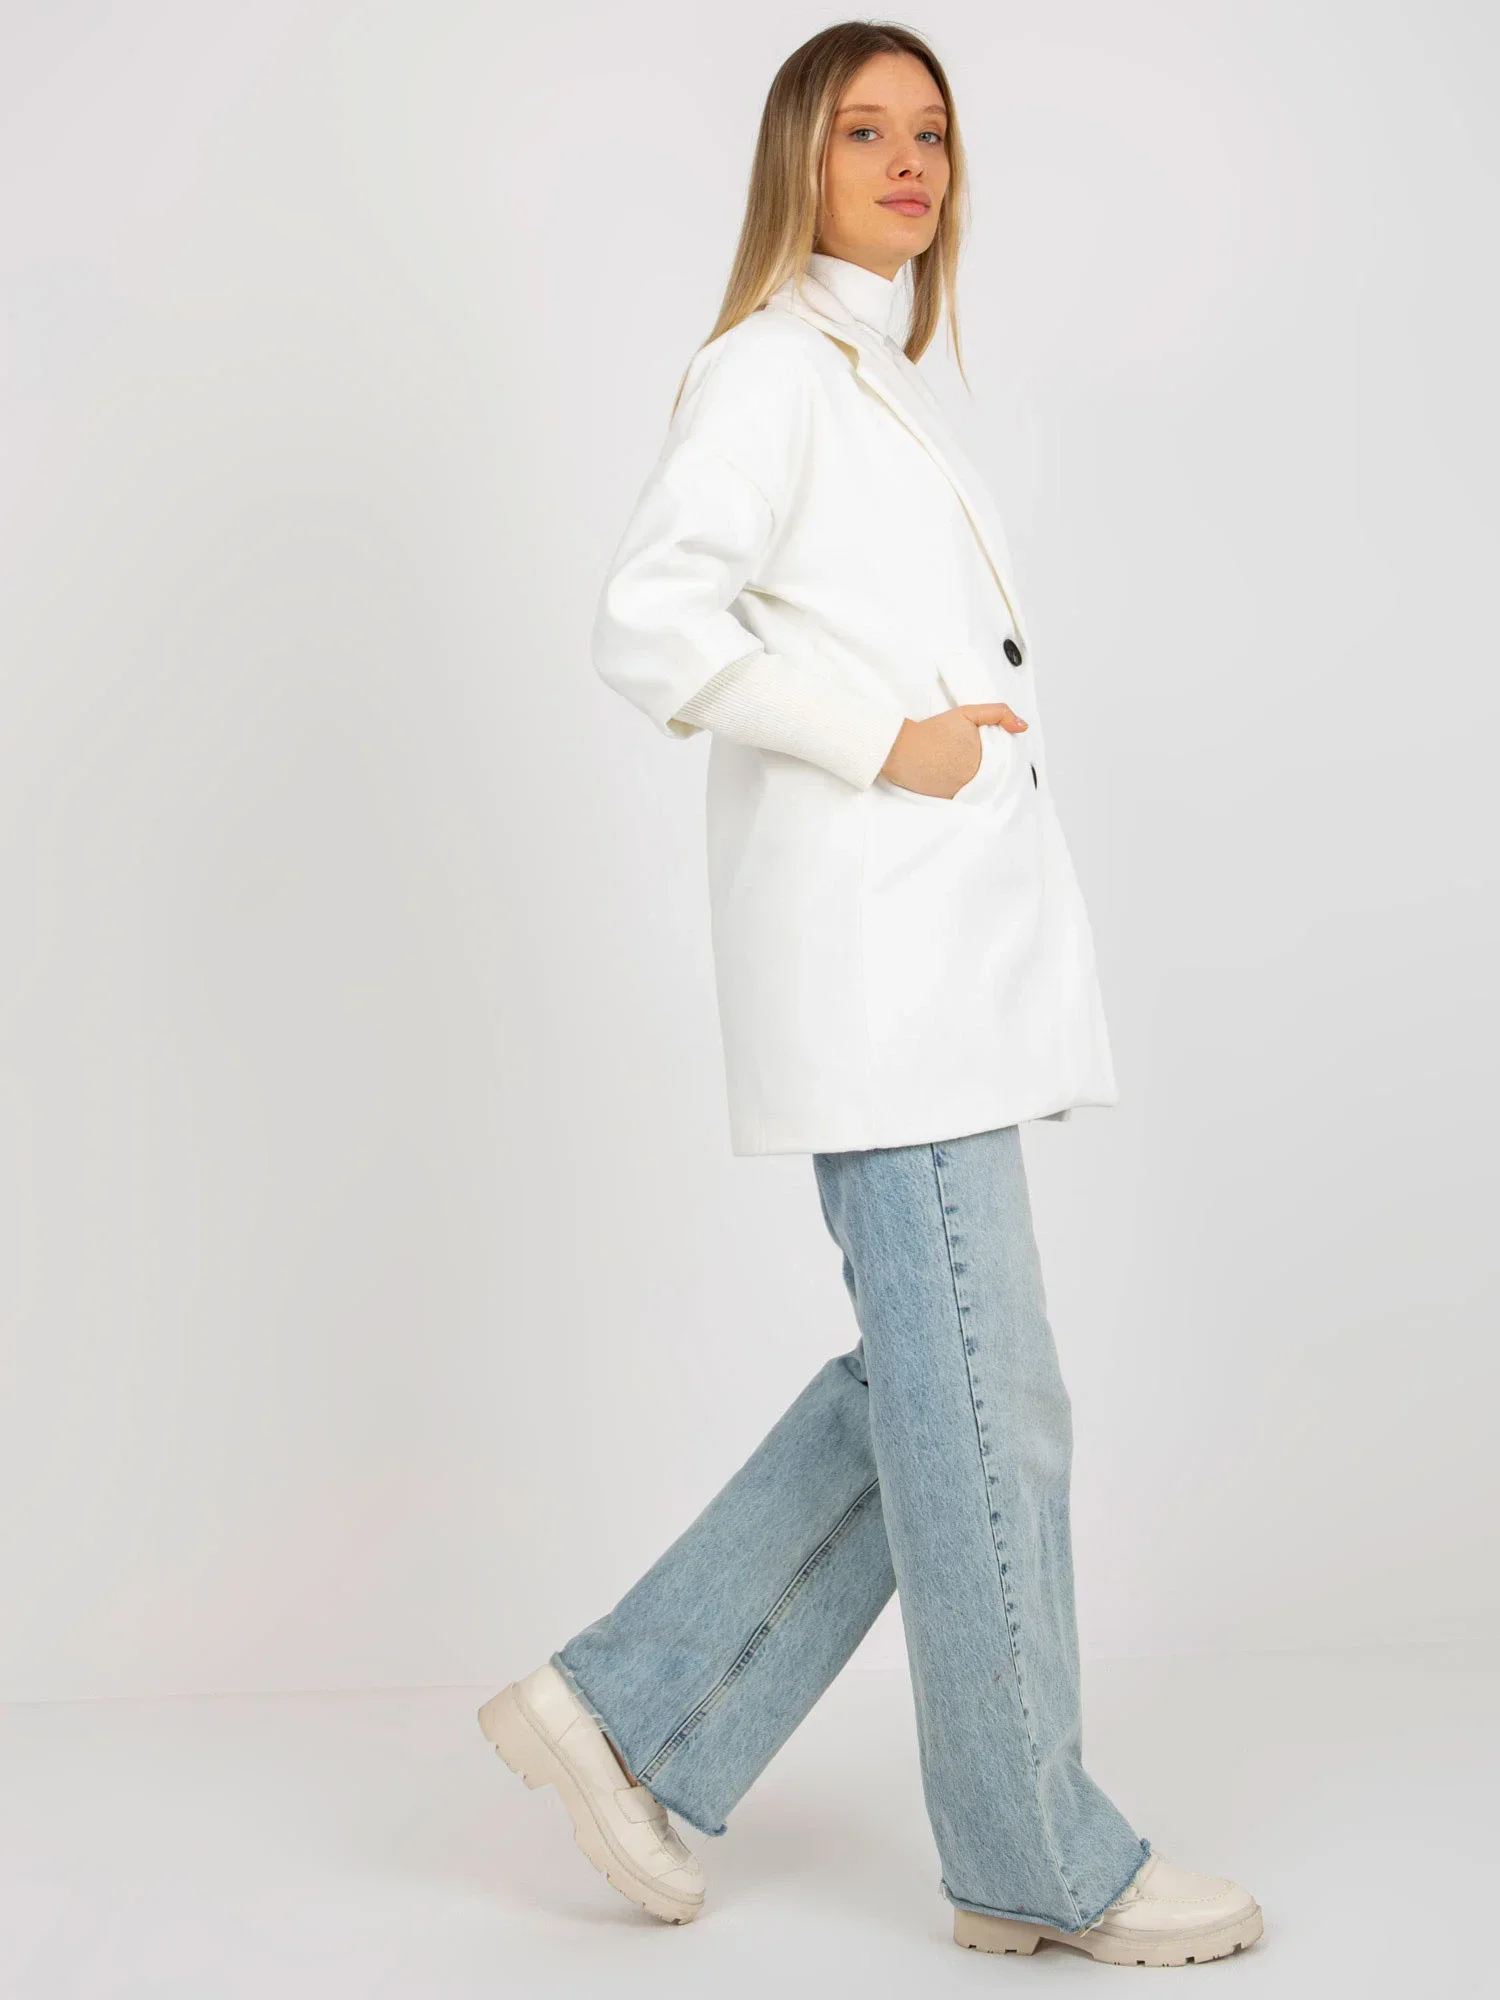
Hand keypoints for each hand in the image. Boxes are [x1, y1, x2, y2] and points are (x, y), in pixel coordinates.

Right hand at [879, 704, 1027, 798]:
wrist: (902, 750)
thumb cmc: (932, 731)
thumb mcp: (967, 713)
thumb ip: (998, 713)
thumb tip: (1023, 726)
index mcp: (986, 757)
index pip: (1007, 759)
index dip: (1002, 753)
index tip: (992, 748)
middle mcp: (978, 778)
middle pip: (998, 774)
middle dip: (993, 766)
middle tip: (974, 755)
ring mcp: (966, 791)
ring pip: (986, 787)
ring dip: (983, 779)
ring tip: (965, 764)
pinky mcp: (952, 800)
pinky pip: (969, 796)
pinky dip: (969, 788)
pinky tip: (957, 776)